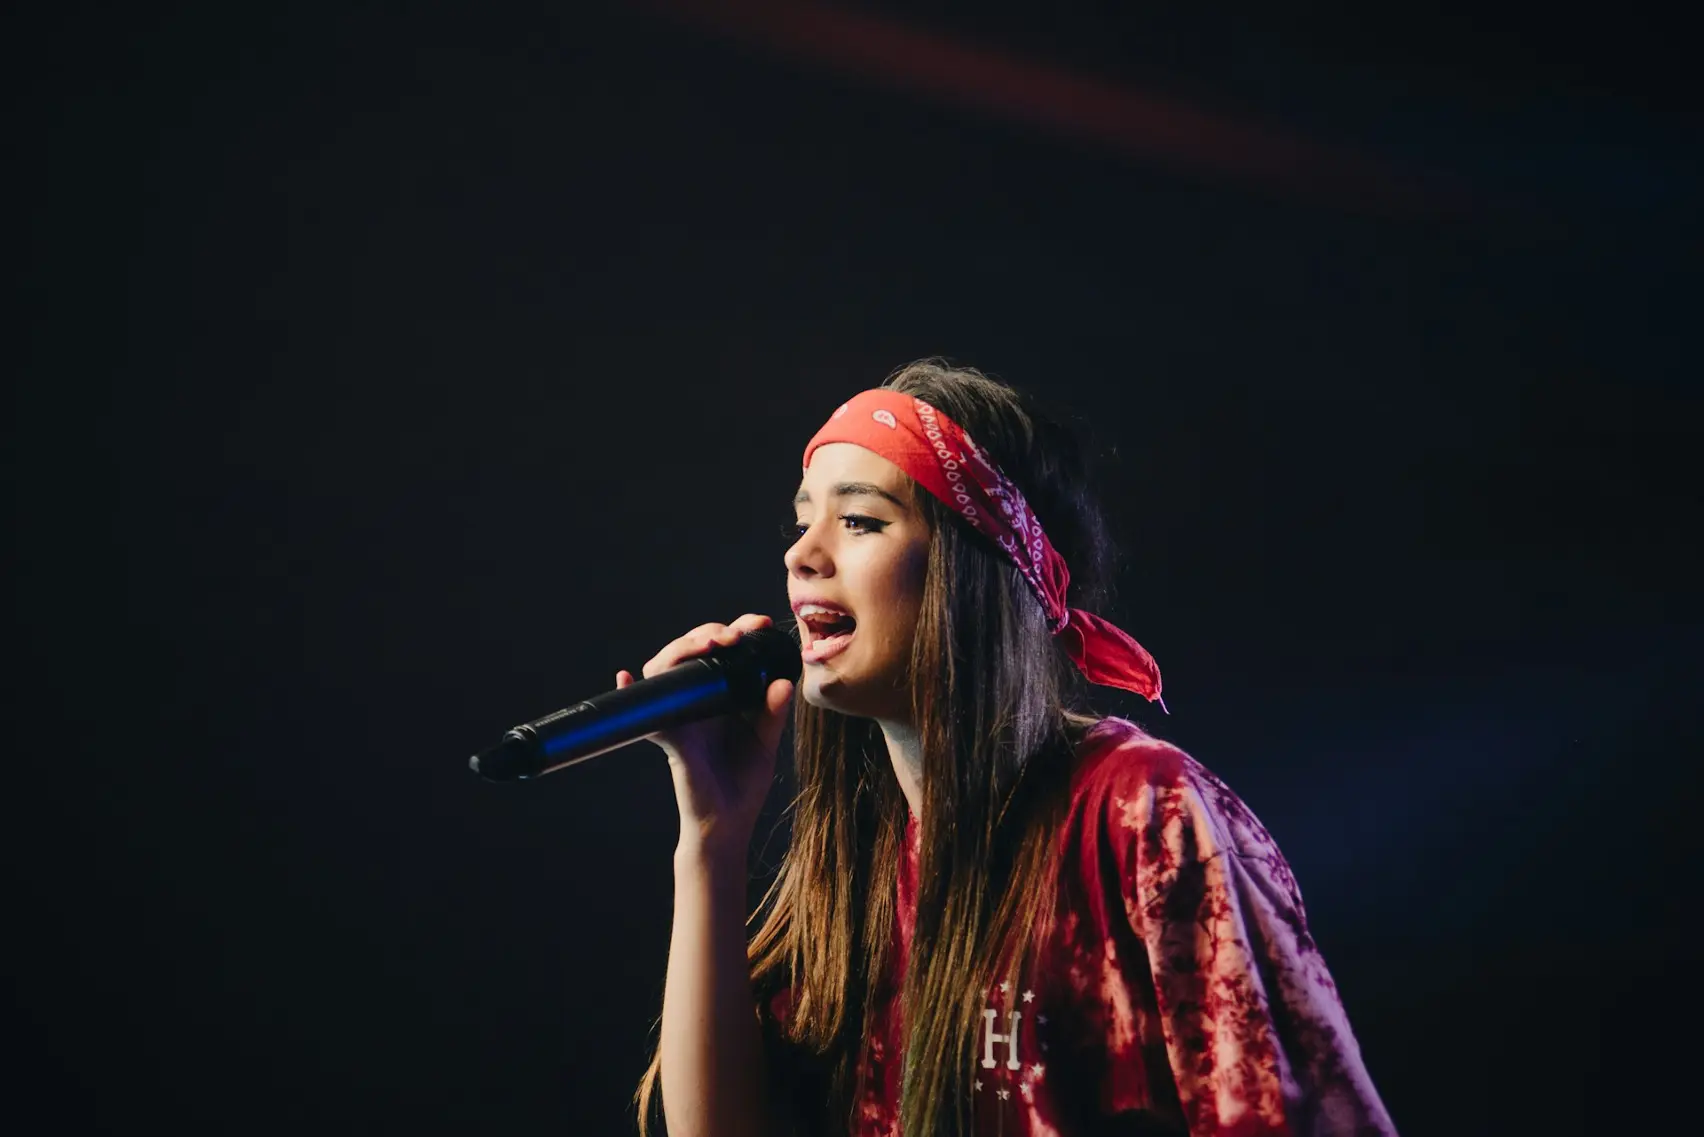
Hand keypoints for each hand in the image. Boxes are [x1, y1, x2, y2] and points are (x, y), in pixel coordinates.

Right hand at [619, 613, 794, 859]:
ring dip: (683, 648)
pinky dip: (629, 692)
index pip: (723, 651)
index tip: (760, 624)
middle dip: (710, 632)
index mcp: (721, 694)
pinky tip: (625, 677)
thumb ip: (773, 712)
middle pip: (691, 651)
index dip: (737, 630)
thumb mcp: (765, 741)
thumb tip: (783, 682)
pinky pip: (647, 714)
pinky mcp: (670, 737)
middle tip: (734, 634)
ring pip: (667, 669)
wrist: (727, 824)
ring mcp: (679, 715)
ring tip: (708, 643)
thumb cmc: (743, 782)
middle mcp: (696, 699)